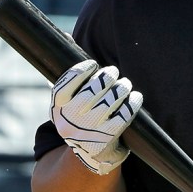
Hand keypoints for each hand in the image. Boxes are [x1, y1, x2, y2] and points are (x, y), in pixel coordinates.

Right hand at [50, 59, 142, 174]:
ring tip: (126, 84)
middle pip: (90, 92)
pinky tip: (136, 97)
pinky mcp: (105, 142)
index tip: (93, 64)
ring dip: (121, 89)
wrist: (91, 155)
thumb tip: (65, 35)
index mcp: (56, 109)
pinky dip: (132, 104)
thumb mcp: (68, 101)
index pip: (64, 85)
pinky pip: (122, 117)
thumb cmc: (81, 118)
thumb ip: (69, 72)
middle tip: (114, 72)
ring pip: (108, 103)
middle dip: (105, 78)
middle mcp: (68, 122)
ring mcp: (87, 133)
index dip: (81, 71)